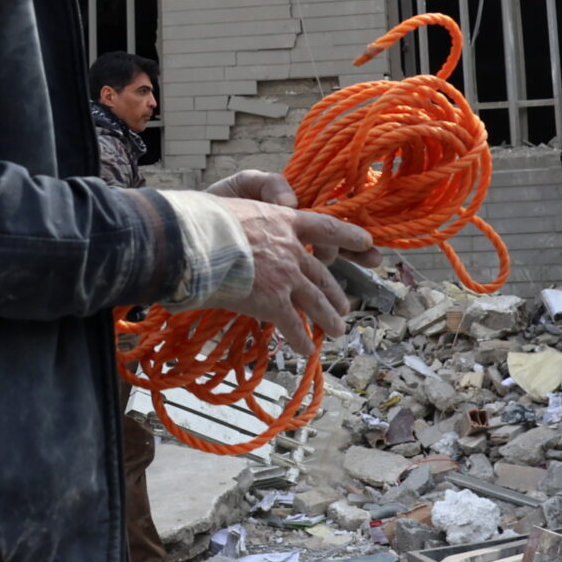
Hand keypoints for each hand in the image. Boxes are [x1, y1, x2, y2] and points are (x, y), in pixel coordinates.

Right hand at [207, 174, 375, 356]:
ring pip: (315, 301)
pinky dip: (301, 339)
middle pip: (321, 273)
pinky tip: (307, 350)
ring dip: (328, 318)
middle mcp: (290, 248)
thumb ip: (243, 227)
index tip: (367, 240)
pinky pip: (293, 325)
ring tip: (338, 330)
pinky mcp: (273, 301)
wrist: (194, 239)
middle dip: (335, 292)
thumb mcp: (232, 211)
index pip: (324, 226)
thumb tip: (233, 239)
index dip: (347, 234)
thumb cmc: (201, 221)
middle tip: (344, 305)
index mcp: (281, 220)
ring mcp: (285, 276)